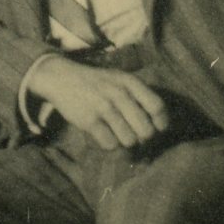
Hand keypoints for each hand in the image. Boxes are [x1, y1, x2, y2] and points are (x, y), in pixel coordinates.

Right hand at [27, 57, 169, 151]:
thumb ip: (139, 96)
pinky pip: (110, 144)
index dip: (161, 123)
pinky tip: (104, 135)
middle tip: (136, 136)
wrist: (61, 78)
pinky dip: (109, 144)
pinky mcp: (88, 121)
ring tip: (118, 134)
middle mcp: (119, 94)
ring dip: (125, 142)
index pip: (157, 107)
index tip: (158, 129)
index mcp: (130, 82)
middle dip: (143, 138)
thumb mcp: (120, 79)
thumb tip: (157, 127)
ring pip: (129, 140)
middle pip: (146, 130)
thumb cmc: (96, 83)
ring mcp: (103, 107)